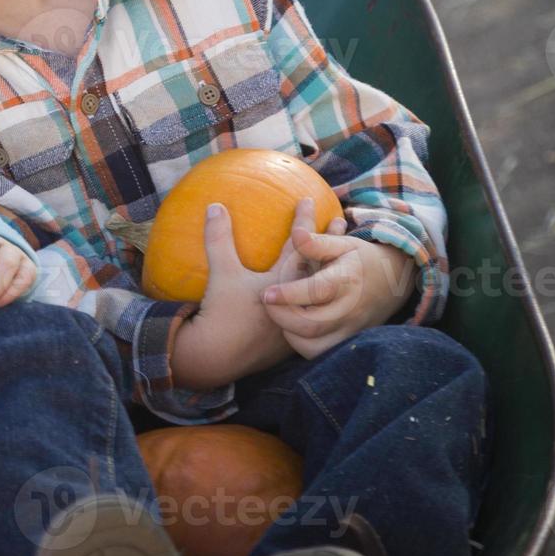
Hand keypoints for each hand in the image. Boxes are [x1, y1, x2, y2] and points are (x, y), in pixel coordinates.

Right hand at [172, 197, 318, 387]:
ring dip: (325, 272)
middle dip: (328, 243)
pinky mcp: (289, 338)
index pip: (297, 245)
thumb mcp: (221, 272)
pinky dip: (317, 302)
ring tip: (335, 258)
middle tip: (340, 222)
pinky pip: (310, 315)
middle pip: (317, 266)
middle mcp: (295, 300)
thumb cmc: (221, 312)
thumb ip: (219, 238)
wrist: (218, 356)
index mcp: (281, 281)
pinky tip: (320, 298)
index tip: (309, 200)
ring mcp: (295, 320)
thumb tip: (214, 205)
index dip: (303, 221)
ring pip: (317, 292)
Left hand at [262, 224, 415, 358]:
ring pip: (314, 347)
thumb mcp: (342, 244)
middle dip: (282, 317)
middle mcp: (350, 309)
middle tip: (268, 302)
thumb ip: (316, 242)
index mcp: (346, 281)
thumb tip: (295, 235)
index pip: (318, 291)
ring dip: (290, 334)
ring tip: (281, 315)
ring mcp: (351, 329)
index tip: (266, 293)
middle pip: (311, 326)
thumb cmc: (359, 258)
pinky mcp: (348, 341)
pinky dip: (302, 346)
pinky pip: (321, 354)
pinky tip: (294, 328)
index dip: (289, 295)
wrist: (393, 280)